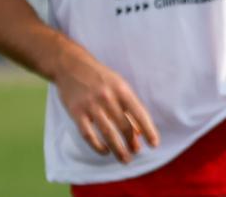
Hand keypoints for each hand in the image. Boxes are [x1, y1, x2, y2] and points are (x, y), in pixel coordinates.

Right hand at [51, 45, 158, 162]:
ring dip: (118, 149)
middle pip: (124, 126)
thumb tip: (138, 132)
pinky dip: (98, 146)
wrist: (70, 66)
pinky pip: (88, 134)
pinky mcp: (76, 112)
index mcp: (122, 89)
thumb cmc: (99, 78)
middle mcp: (108, 97)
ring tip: (125, 159)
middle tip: (136, 152)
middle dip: (132, 142)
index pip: (139, 113)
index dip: (148, 130)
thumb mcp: (118, 85)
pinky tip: (105, 151)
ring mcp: (91, 105)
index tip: (154, 144)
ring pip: (108, 133)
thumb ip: (128, 107)